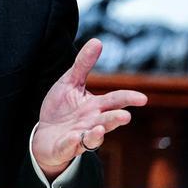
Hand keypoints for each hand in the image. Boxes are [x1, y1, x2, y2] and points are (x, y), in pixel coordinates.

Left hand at [32, 38, 147, 179]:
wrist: (45, 134)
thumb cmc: (62, 107)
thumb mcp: (70, 82)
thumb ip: (83, 64)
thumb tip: (97, 41)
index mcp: (95, 106)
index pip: (115, 100)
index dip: (127, 98)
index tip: (142, 98)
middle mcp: (92, 122)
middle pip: (107, 120)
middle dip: (116, 118)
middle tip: (126, 116)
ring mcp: (80, 136)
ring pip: (93, 137)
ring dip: (98, 134)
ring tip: (101, 129)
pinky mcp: (66, 146)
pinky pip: (71, 146)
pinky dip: (73, 143)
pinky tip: (73, 137)